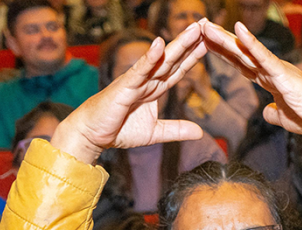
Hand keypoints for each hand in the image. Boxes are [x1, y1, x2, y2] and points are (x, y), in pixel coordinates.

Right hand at [49, 22, 207, 163]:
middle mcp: (148, 81)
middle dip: (191, 42)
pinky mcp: (125, 86)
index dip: (194, 56)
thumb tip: (200, 133)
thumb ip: (176, 130)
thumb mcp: (155, 133)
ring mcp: (137, 81)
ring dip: (178, 44)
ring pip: (161, 60)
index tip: (209, 42)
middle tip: (206, 24)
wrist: (91, 134)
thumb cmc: (118, 129)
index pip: (178, 69)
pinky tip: (160, 44)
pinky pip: (140, 70)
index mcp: (155, 89)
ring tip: (194, 29)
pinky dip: (150, 57)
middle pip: (174, 59)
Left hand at [200, 21, 301, 149]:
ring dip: (225, 38)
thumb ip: (274, 113)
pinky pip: (262, 55)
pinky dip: (249, 42)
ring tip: (207, 25)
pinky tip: (237, 29)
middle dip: (219, 40)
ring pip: (246, 51)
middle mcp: (271, 69)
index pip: (241, 63)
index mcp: (269, 79)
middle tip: (200, 25)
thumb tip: (267, 113)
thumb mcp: (285, 117)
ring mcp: (276, 68)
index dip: (224, 53)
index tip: (206, 44)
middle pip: (239, 52)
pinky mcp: (282, 73)